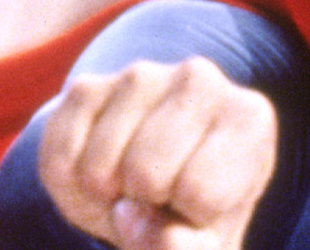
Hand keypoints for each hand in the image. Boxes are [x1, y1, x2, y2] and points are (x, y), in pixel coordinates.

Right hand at [38, 57, 278, 249]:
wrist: (161, 184)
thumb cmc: (199, 213)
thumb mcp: (208, 243)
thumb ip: (185, 249)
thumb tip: (130, 217)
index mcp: (250, 117)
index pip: (200, 192)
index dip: (189, 217)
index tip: (200, 205)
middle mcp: (199, 80)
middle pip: (146, 175)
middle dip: (144, 205)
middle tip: (159, 198)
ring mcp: (140, 76)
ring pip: (99, 168)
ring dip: (105, 198)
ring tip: (132, 188)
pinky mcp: (87, 85)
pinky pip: (60, 158)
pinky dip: (71, 187)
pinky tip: (103, 172)